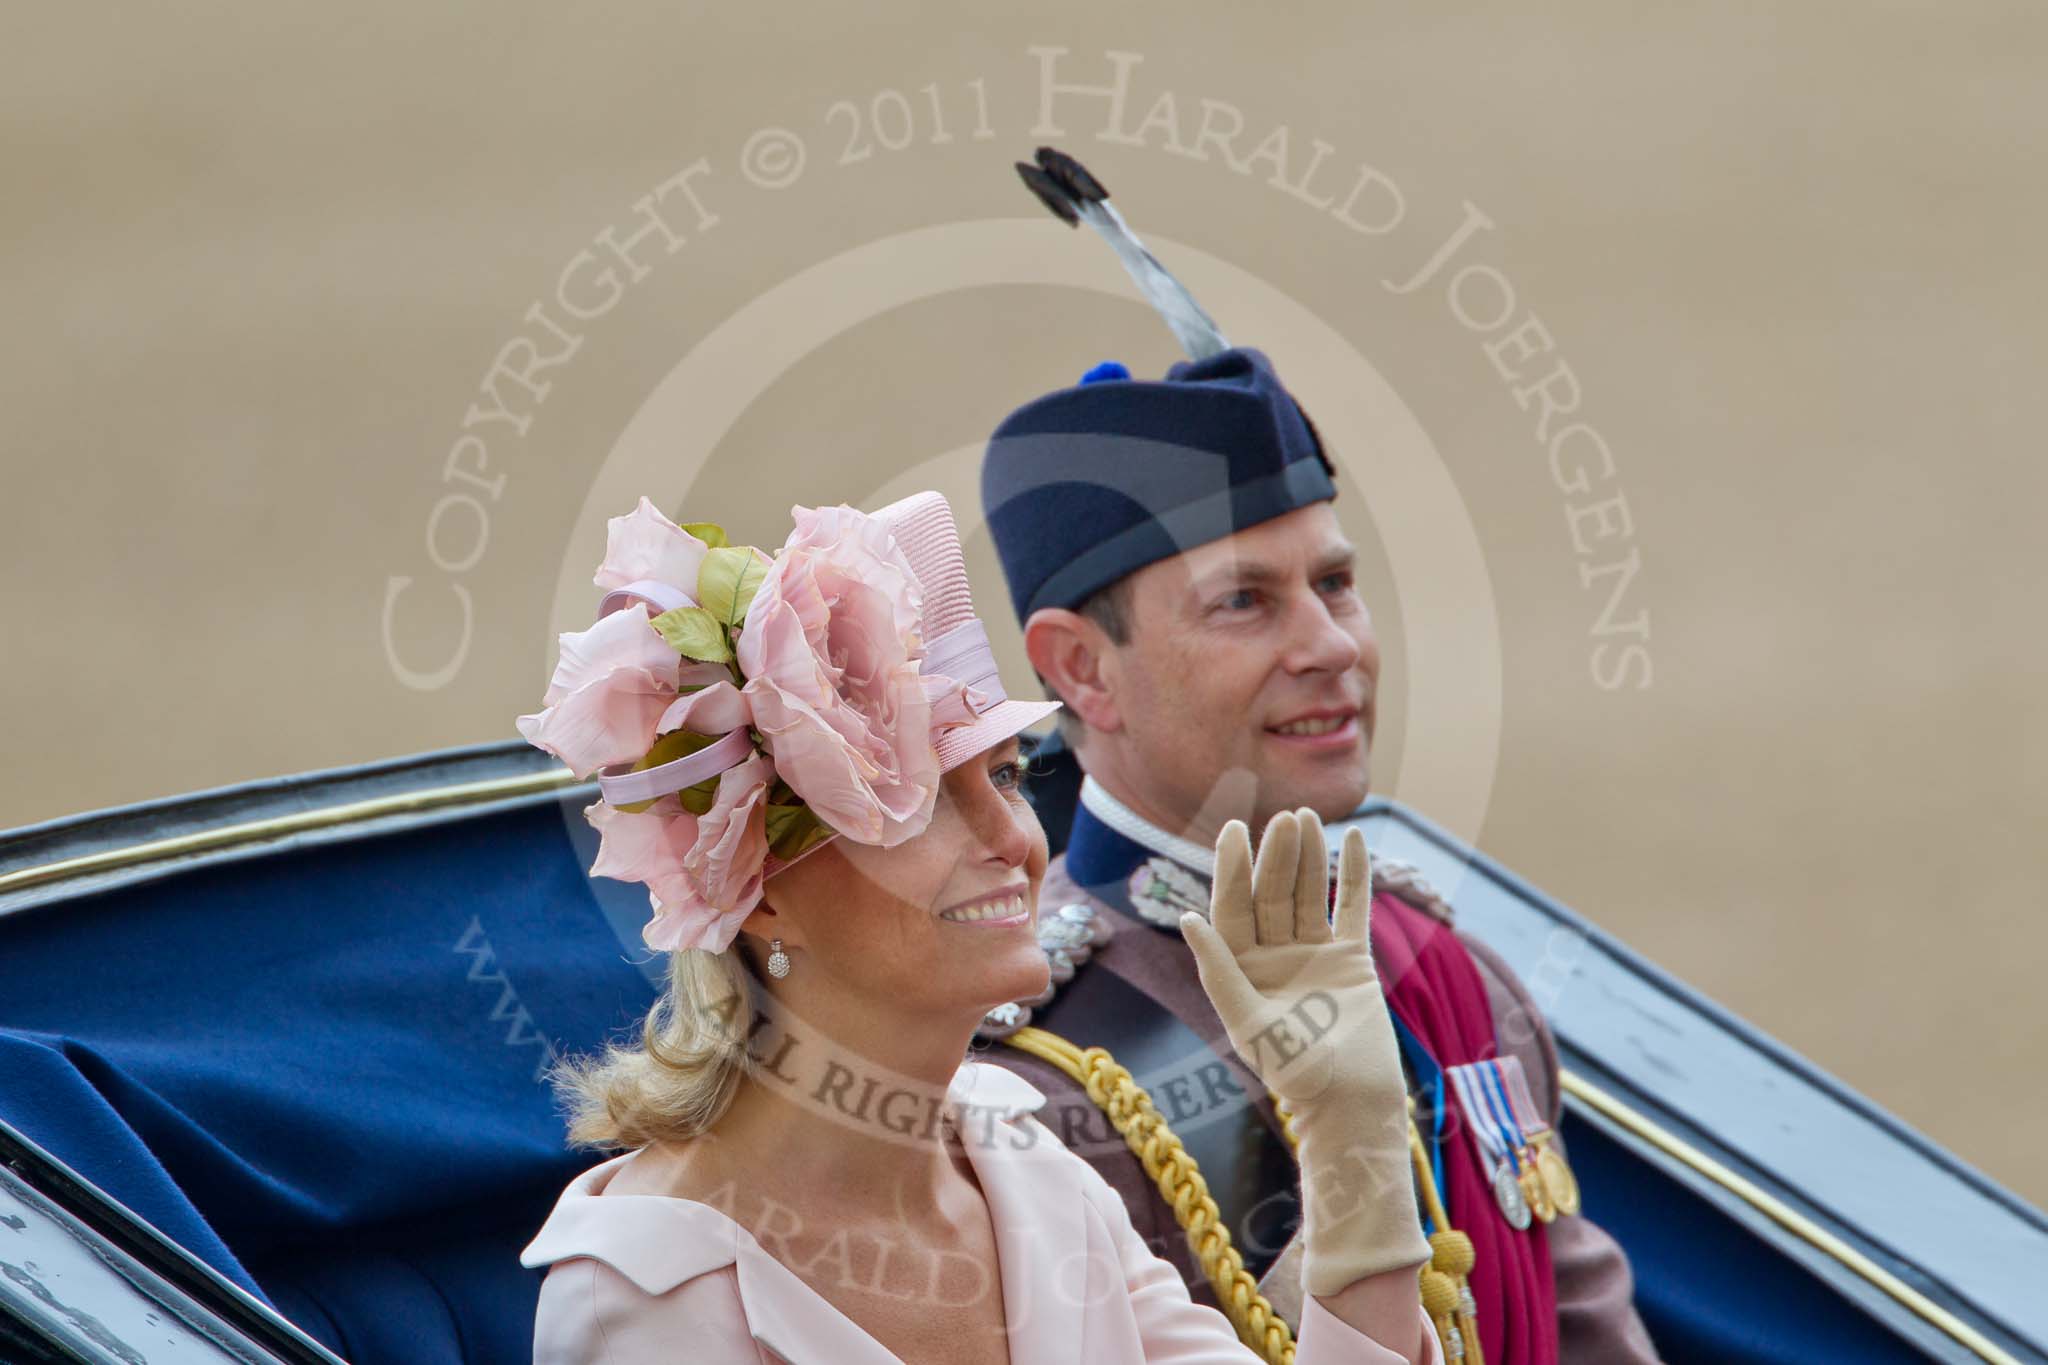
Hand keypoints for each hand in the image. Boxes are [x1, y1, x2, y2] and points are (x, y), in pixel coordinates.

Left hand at [1181, 808, 1428, 1295]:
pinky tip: (1353, 841)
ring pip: (1309, 894)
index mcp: (1241, 969)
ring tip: (1309, 817)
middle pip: (1272, 894)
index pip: (1233, 907)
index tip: (1235, 829)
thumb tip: (1188, 918)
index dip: (1233, 868)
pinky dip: (1353, 876)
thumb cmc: (1294, 1073)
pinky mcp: (1352, 960)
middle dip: (1276, 855)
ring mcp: (1314, 956)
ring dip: (1308, 856)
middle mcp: (1274, 957)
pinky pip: (1351, 908)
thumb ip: (1219, 970)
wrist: (1352, 1105)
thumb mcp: (1247, 1022)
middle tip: (1284, 817)